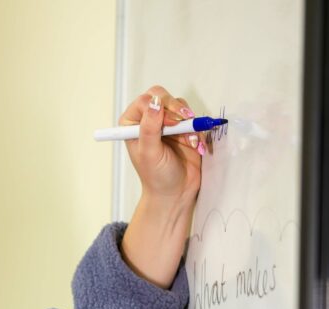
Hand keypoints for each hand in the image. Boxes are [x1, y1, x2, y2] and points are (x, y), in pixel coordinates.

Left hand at [120, 85, 202, 203]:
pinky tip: (195, 144)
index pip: (144, 102)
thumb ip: (149, 128)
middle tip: (183, 123)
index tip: (169, 124)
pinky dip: (197, 128)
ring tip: (189, 140)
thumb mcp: (149, 153)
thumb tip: (154, 103)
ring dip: (187, 121)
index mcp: (131, 125)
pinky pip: (193, 117)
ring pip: (179, 105)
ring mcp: (166, 123)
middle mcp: (148, 121)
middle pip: (161, 96)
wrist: (176, 192)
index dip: (159, 108)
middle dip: (175, 108)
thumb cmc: (157, 177)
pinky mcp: (183, 128)